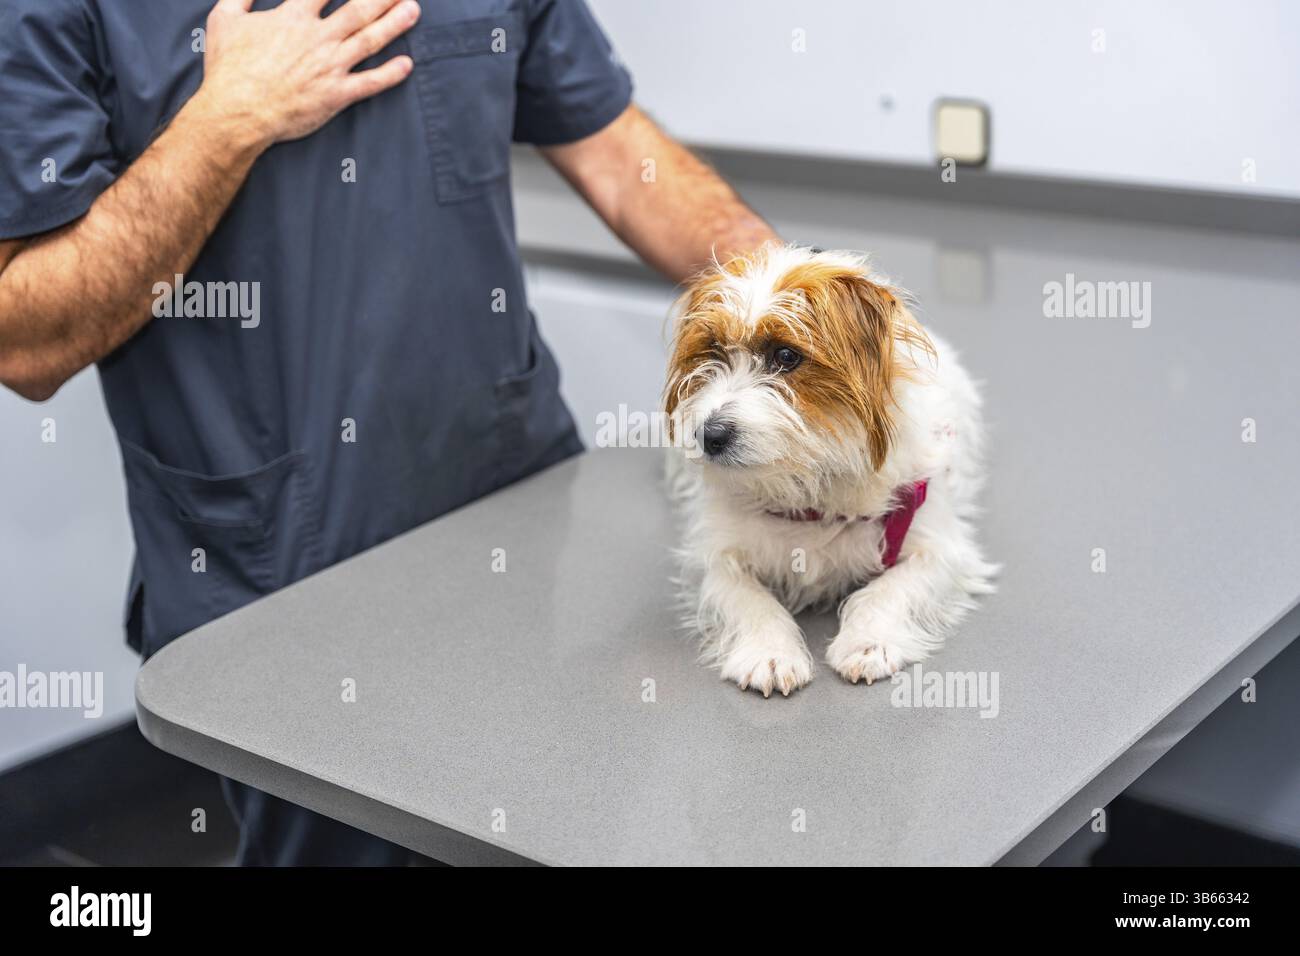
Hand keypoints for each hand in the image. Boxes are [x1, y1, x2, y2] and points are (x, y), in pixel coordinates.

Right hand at [196, 0, 419, 147]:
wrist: (236, 112)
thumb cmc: (228, 67)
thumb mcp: (225, 18)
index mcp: (293, 17)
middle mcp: (318, 38)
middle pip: (358, 8)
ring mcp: (330, 66)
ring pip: (369, 40)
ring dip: (394, 23)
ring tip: (413, 9)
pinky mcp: (337, 94)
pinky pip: (369, 83)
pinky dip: (390, 74)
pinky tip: (407, 64)